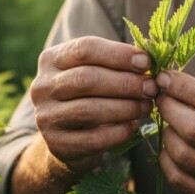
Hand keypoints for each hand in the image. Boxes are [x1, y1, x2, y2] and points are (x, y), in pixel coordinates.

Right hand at [30, 36, 156, 175]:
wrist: (68, 139)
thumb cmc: (88, 96)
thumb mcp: (94, 72)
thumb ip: (115, 63)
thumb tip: (148, 61)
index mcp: (51, 59)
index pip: (85, 49)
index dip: (118, 54)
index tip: (146, 62)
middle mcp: (42, 87)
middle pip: (87, 79)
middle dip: (125, 83)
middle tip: (152, 87)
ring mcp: (46, 117)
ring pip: (89, 110)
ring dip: (125, 107)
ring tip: (147, 107)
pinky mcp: (56, 144)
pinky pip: (93, 139)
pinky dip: (118, 132)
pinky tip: (134, 127)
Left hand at [154, 70, 194, 193]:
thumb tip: (176, 87)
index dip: (183, 87)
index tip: (165, 77)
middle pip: (194, 128)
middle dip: (169, 108)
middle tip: (162, 98)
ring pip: (181, 152)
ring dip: (167, 132)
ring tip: (171, 124)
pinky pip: (176, 177)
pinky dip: (166, 157)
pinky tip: (172, 147)